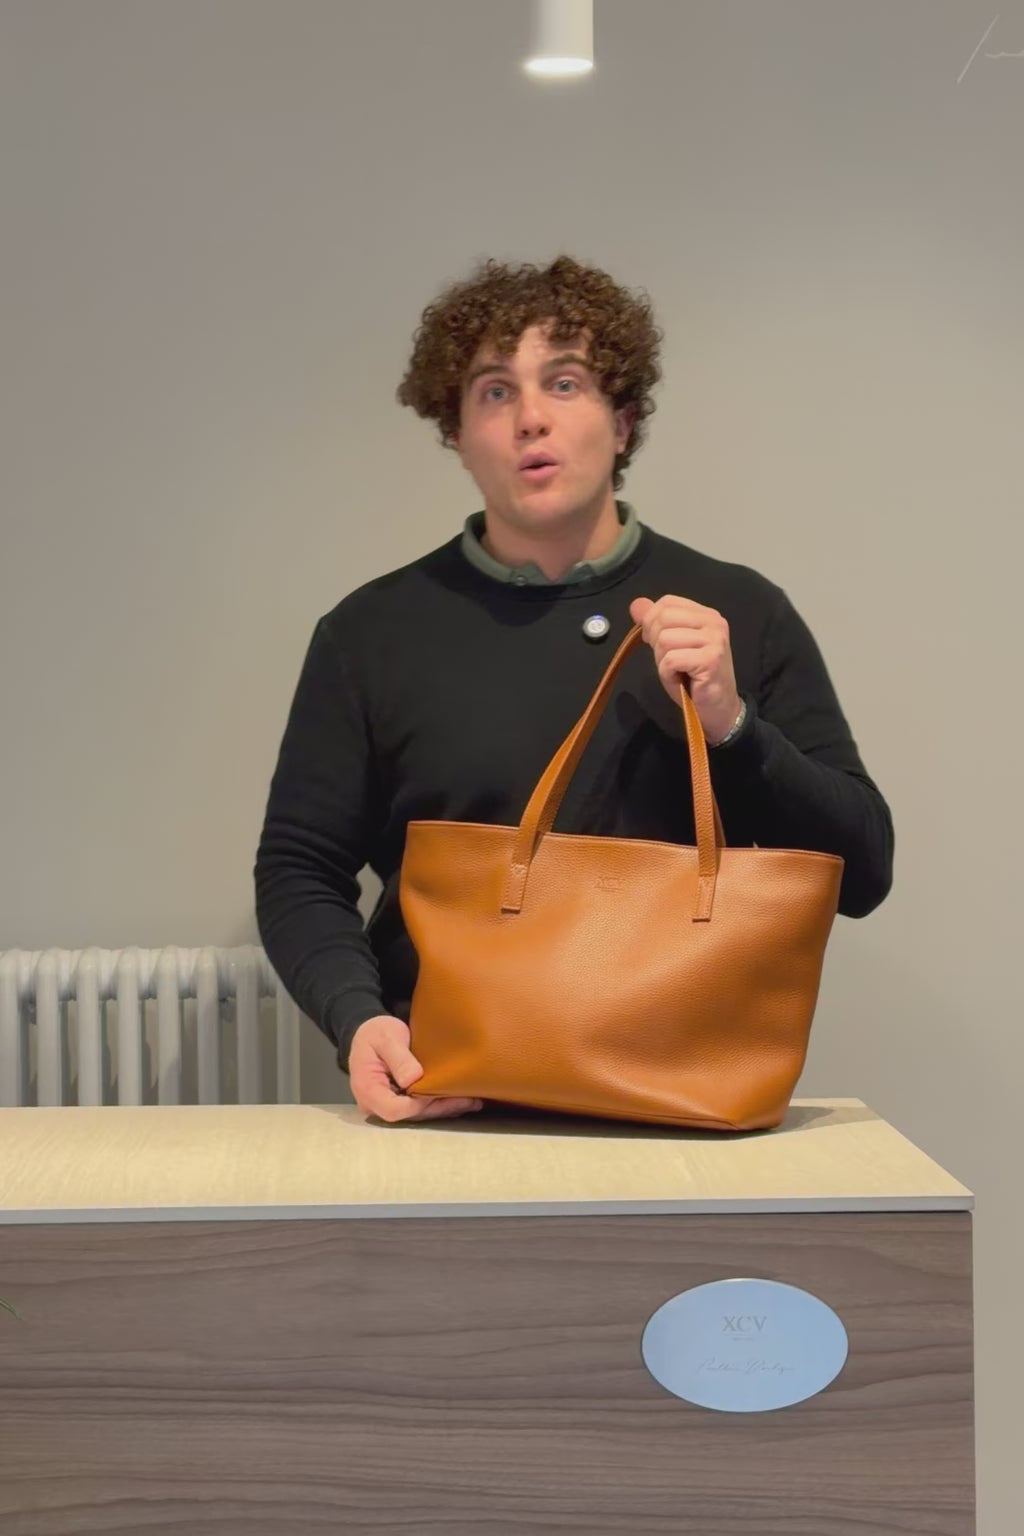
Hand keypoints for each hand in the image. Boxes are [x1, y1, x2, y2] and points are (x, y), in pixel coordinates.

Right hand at [348, 1015, 483, 1123]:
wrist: (369, 1033)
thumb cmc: (375, 1033)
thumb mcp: (386, 1038)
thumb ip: (398, 1058)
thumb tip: (412, 1079)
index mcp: (367, 1089)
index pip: (394, 1109)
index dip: (418, 1104)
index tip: (437, 1089)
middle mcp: (374, 1104)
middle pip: (409, 1116)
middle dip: (439, 1108)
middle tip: (468, 1100)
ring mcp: (386, 1105)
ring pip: (417, 1115)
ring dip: (444, 1109)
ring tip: (472, 1102)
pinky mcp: (398, 1102)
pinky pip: (419, 1108)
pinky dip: (440, 1104)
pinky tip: (461, 1100)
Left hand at [629, 594, 742, 745]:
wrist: (718, 707)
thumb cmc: (694, 678)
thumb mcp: (672, 646)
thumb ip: (656, 623)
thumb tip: (636, 605)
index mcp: (706, 615)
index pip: (668, 602)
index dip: (652, 620)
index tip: (657, 642)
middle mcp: (714, 622)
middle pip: (663, 618)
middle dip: (656, 642)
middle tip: (670, 661)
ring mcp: (714, 640)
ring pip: (665, 639)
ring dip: (662, 660)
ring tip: (677, 671)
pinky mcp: (710, 660)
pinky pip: (670, 660)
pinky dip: (667, 674)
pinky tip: (680, 680)